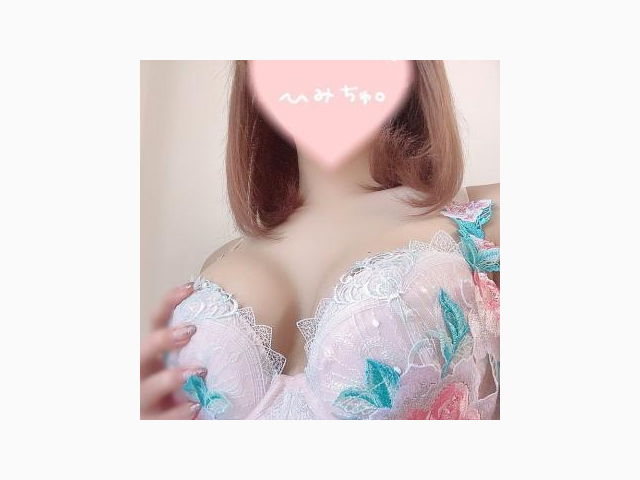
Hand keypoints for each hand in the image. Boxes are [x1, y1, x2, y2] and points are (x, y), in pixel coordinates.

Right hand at [140, 283, 204, 419]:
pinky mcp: (149, 425)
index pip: (155, 322)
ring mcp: (142, 401)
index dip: (168, 303)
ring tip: (199, 371)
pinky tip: (195, 407)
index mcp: (153, 356)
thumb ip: (199, 351)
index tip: (191, 287)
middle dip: (164, 339)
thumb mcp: (183, 369)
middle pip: (143, 351)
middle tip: (191, 330)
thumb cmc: (179, 394)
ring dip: (172, 377)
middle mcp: (141, 375)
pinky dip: (178, 413)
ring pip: (148, 387)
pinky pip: (162, 419)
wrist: (157, 428)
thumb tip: (233, 322)